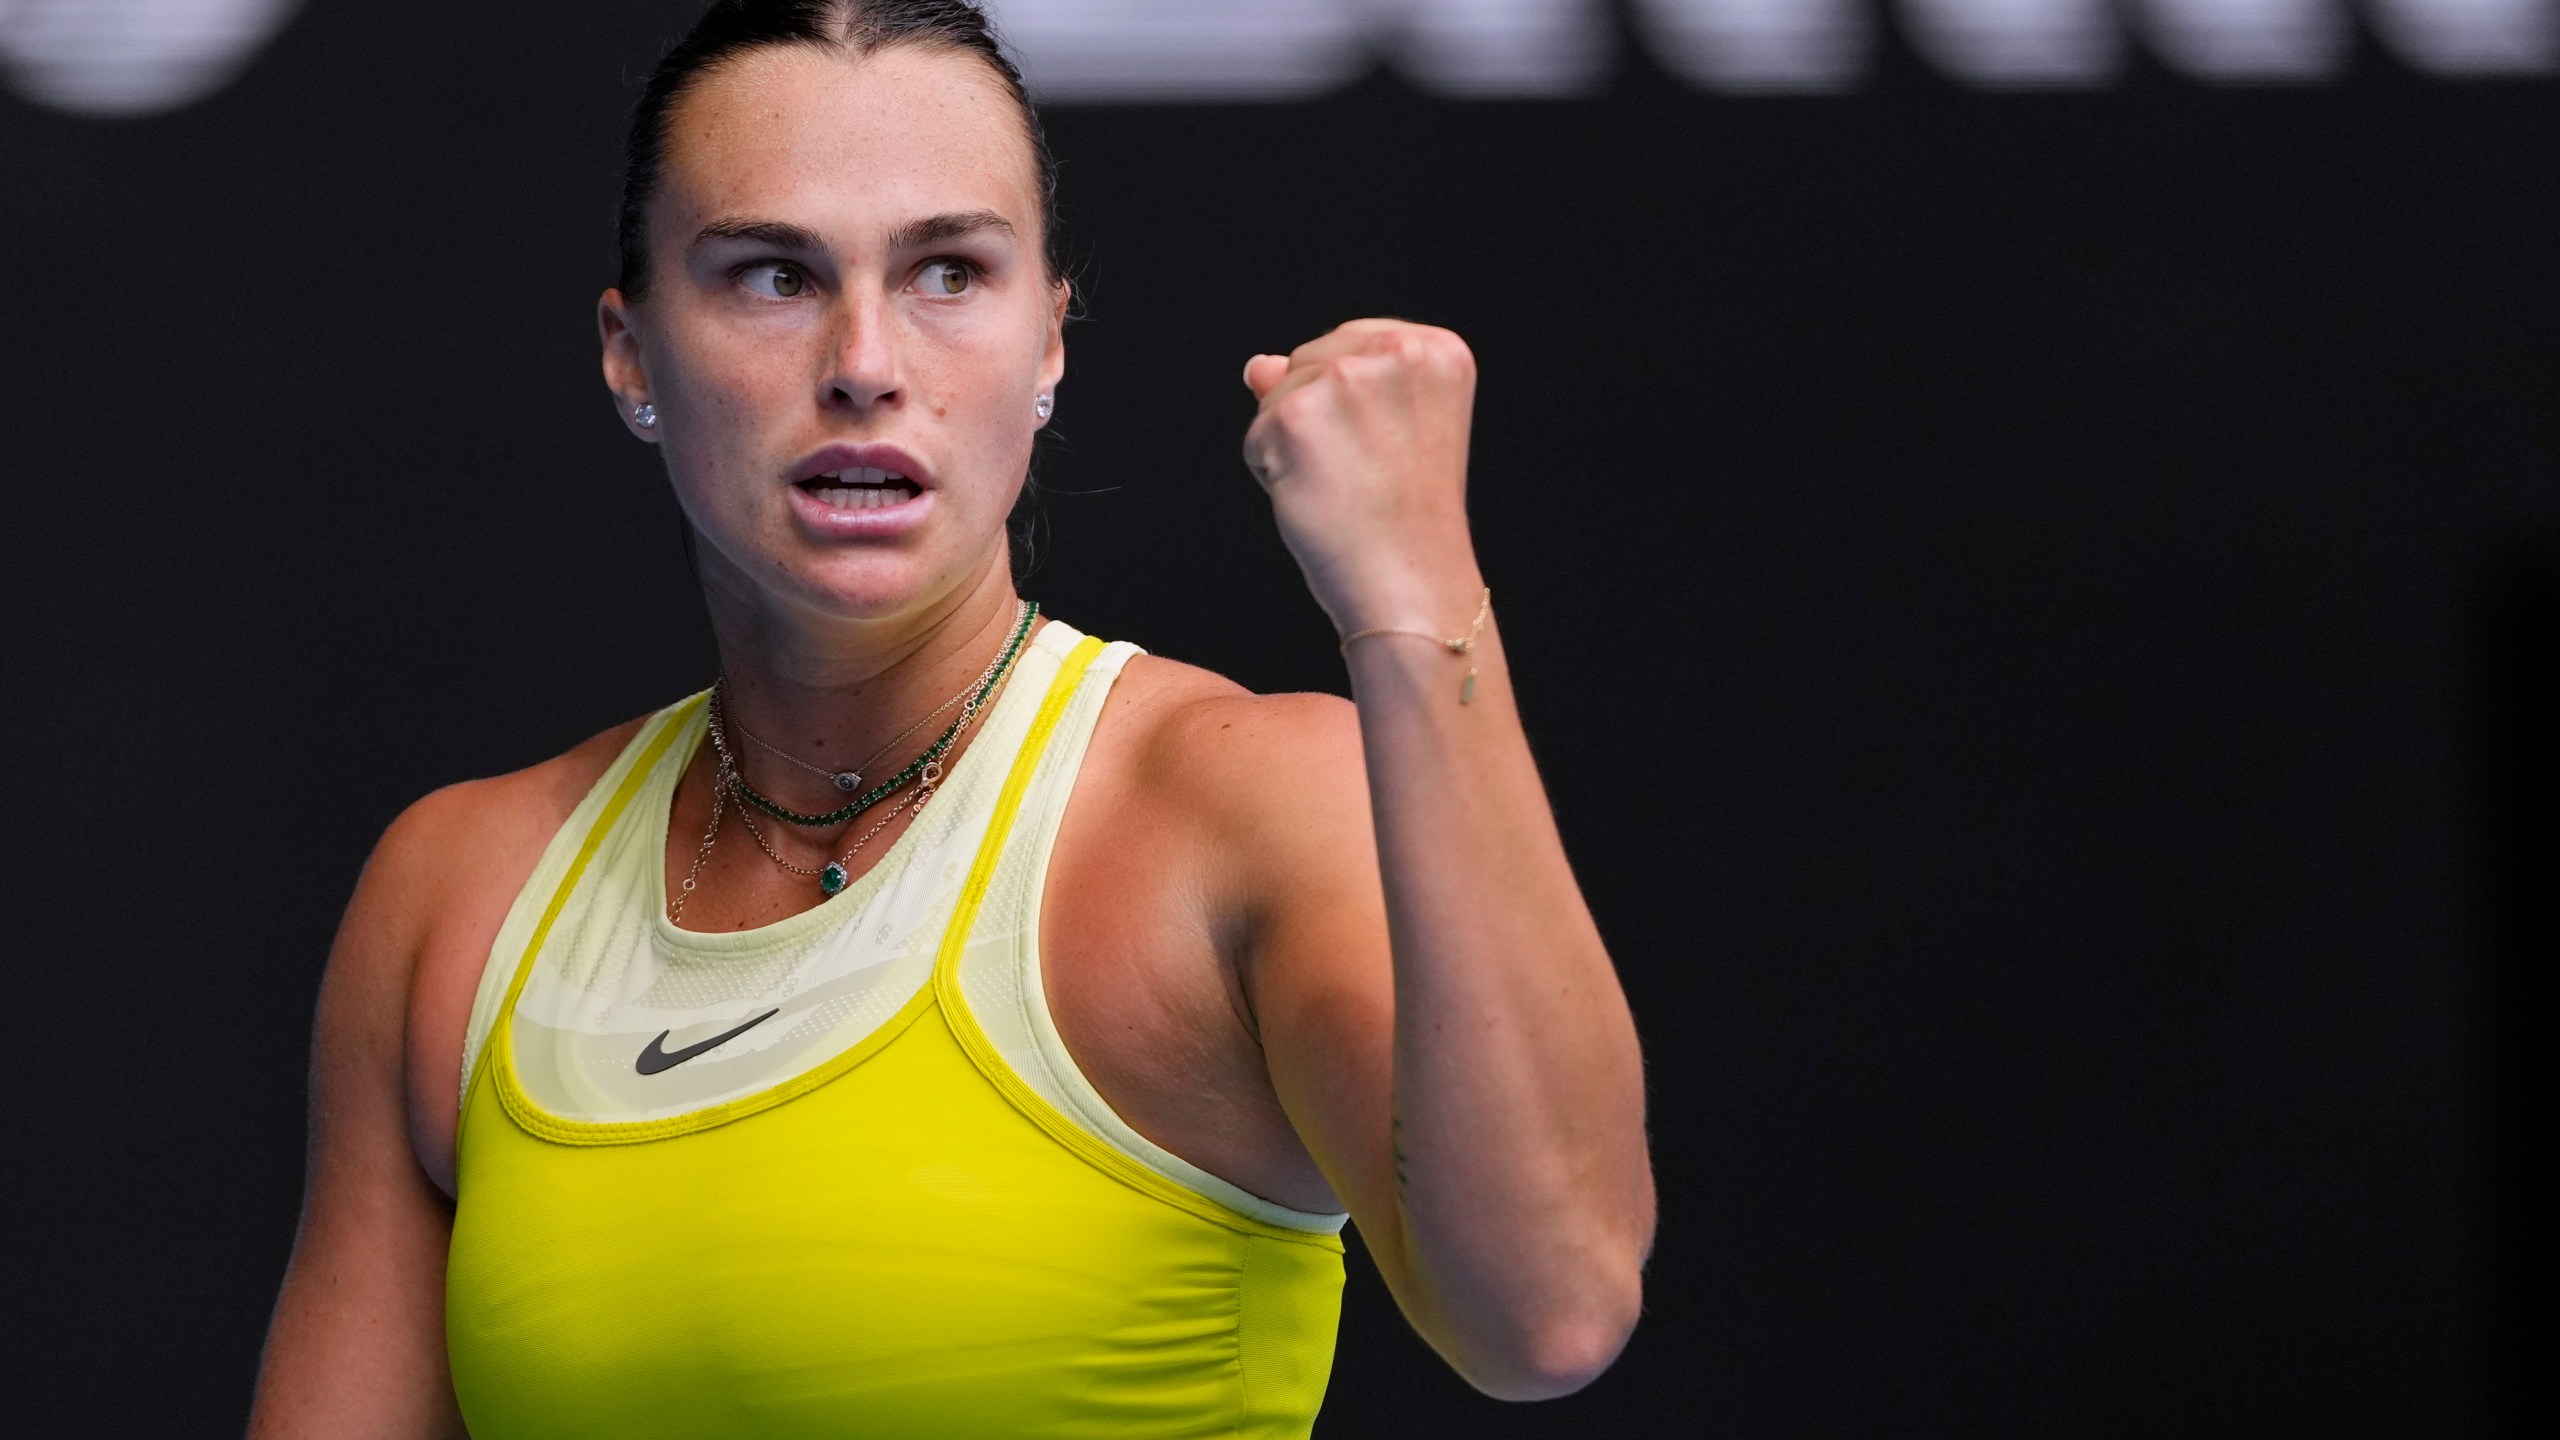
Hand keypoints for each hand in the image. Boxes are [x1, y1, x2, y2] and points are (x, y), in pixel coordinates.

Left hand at [1243, 319, 1484, 634]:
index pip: (1352, 343)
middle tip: (1365, 473)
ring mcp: (1344, 379)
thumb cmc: (1407, 520)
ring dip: (1292, 444)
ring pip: (1278, 395)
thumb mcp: (1392, 432)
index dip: (1353, 404)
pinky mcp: (1296, 415)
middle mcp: (1396, 351)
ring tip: (1343, 486)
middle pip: (1310, 360)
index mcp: (1436, 350)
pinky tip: (1316, 497)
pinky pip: (1256, 434)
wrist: (1410, 582)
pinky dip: (1271, 471)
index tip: (1386, 448)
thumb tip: (1256, 366)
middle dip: (1318, 415)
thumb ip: (1332, 382)